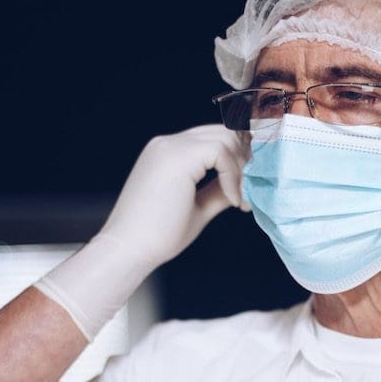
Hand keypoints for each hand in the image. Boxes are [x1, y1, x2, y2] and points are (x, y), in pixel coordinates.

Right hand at [35, 124, 248, 339]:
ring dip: (241, 169)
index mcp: (168, 153)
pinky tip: (233, 201)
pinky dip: (234, 176)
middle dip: (244, 160)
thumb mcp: (197, 207)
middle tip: (252, 192)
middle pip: (223, 132)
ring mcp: (169, 146)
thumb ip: (218, 191)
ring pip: (225, 138)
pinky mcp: (176, 156)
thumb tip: (242, 186)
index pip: (213, 139)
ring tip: (243, 200)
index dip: (236, 161)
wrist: (128, 249)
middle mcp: (167, 144)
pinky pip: (220, 152)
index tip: (245, 191)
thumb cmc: (156, 236)